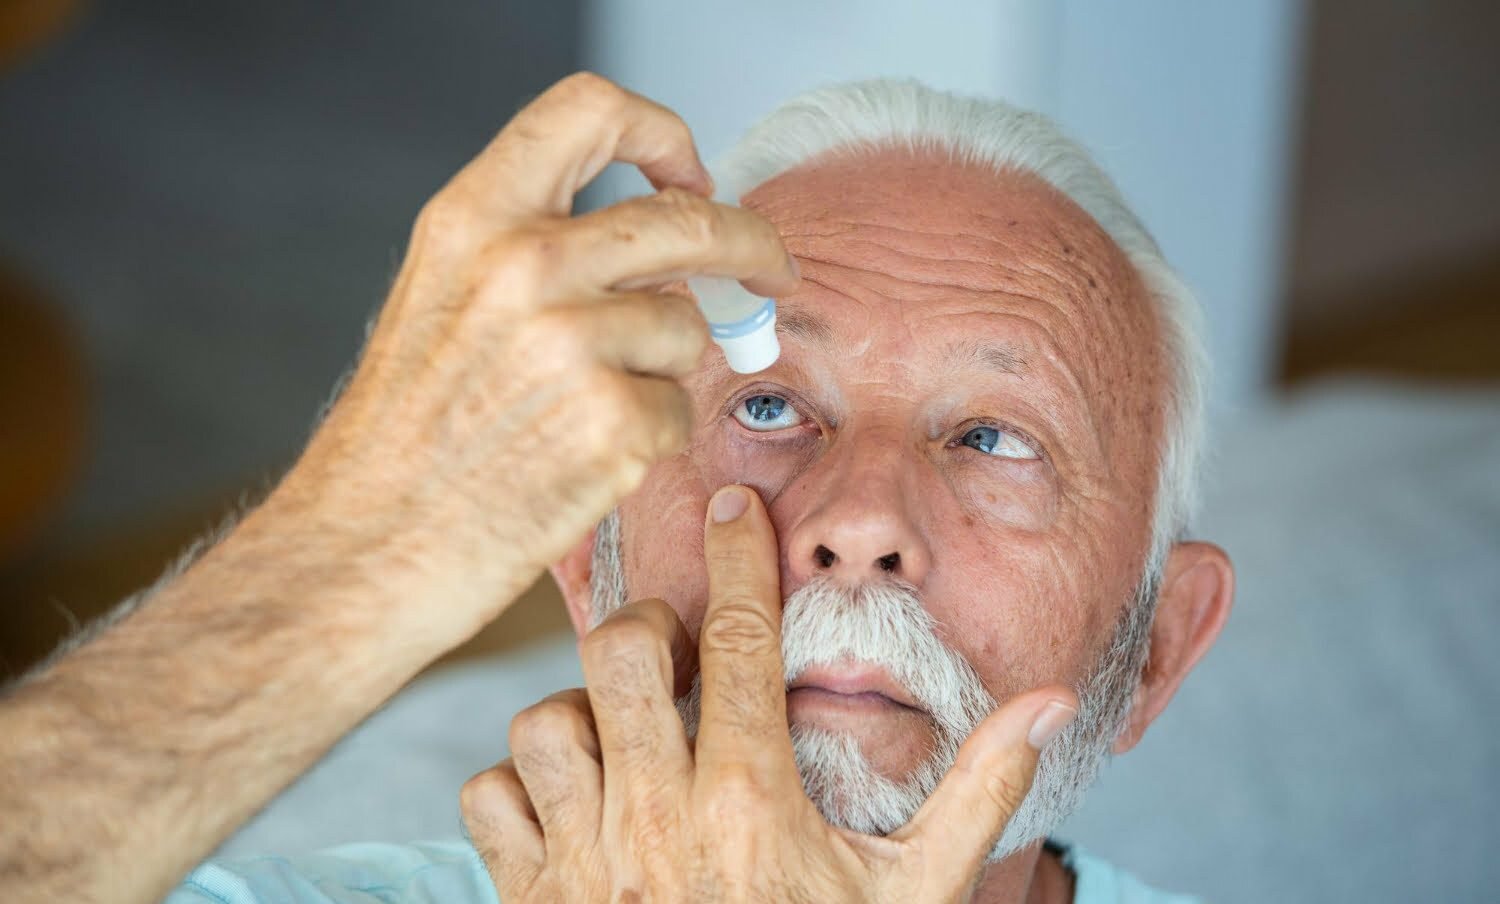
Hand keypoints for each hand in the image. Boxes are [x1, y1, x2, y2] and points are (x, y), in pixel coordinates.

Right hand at [275, 73, 799, 641]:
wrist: (361, 549)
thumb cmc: (403, 437)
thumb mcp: (443, 300)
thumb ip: (533, 251)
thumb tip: (656, 245)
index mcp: (473, 219)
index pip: (589, 111)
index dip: (660, 133)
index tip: (690, 175)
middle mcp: (523, 265)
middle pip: (689, 219)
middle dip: (750, 243)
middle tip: (772, 269)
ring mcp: (572, 344)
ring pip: (686, 327)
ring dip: (661, 370)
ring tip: (584, 414)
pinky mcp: (612, 424)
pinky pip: (678, 409)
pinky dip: (649, 438)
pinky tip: (583, 462)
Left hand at [461, 485, 1080, 901]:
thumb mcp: (914, 892)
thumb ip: (978, 792)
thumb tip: (1050, 702)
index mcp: (751, 802)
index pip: (742, 641)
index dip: (740, 556)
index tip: (734, 504)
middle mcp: (655, 820)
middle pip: (619, 656)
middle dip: (649, 631)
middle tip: (681, 656)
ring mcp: (583, 862)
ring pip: (542, 722)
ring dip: (580, 714)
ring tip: (627, 740)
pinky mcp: (528, 899)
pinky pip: (489, 799)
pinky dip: (520, 787)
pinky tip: (574, 803)